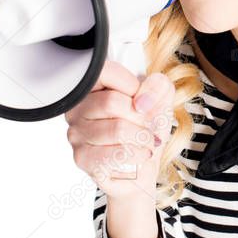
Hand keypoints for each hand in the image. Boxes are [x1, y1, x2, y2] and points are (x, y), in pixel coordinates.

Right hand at [65, 60, 174, 201]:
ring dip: (143, 137)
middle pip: (112, 102)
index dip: (132, 85)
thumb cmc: (147, 130)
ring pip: (117, 129)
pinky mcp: (82, 157)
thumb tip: (142, 100)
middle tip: (147, 124)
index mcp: (93, 86)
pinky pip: (113, 154)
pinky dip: (137, 154)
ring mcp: (77, 133)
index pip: (105, 72)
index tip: (142, 99)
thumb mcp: (161, 100)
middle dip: (141, 116)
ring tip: (147, 141)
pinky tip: (141, 154)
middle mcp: (78, 108)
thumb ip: (158, 87)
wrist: (145, 166)